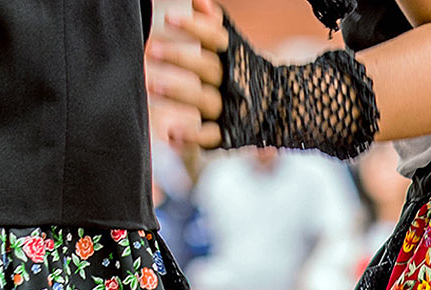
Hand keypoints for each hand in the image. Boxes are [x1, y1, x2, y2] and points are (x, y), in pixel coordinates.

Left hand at [146, 0, 230, 151]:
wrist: (278, 111)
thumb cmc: (241, 73)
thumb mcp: (232, 47)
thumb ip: (213, 25)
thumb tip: (198, 0)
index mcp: (233, 58)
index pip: (215, 38)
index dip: (194, 27)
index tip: (168, 18)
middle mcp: (232, 82)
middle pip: (207, 68)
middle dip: (180, 59)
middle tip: (152, 51)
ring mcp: (229, 109)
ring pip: (205, 100)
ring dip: (178, 92)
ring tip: (152, 86)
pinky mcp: (227, 134)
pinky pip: (210, 136)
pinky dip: (191, 136)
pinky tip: (171, 134)